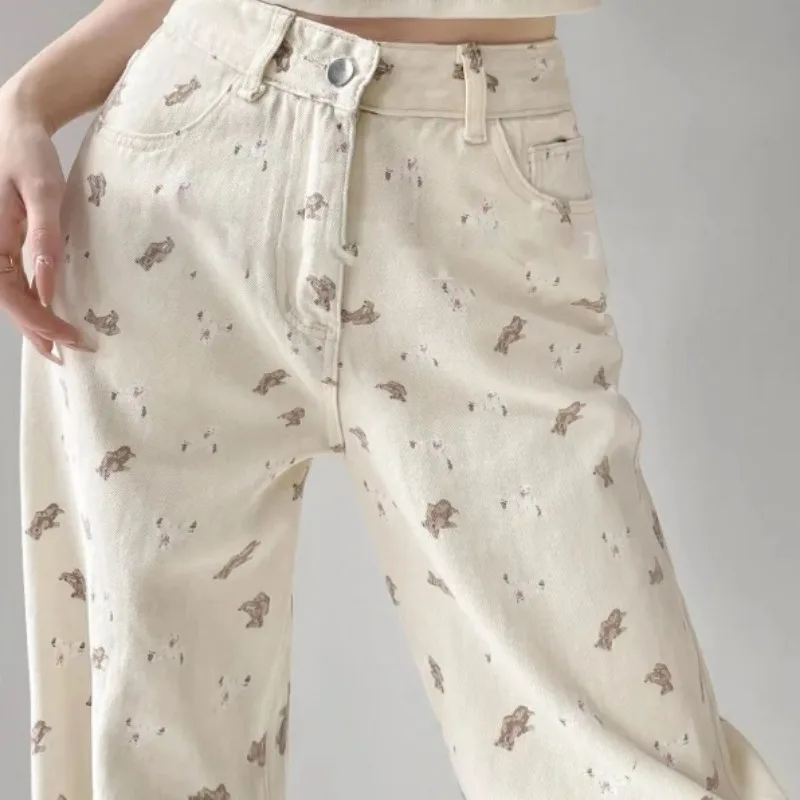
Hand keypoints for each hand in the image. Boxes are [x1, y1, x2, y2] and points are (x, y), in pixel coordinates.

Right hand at [0, 85, 94, 363]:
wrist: (16, 121)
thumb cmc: (26, 151)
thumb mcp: (42, 190)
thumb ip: (44, 237)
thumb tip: (47, 286)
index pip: (11, 296)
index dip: (38, 322)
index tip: (69, 339)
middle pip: (8, 301)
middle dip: (38, 330)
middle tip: (72, 351)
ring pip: (9, 293)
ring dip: (33, 320)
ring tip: (60, 344)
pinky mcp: (3, 240)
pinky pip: (12, 278)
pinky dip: (31, 300)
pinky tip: (48, 313)